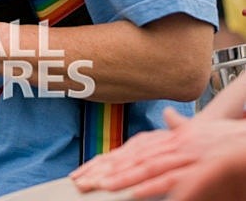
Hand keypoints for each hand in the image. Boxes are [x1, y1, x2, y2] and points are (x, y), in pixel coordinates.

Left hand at [71, 109, 245, 197]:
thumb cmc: (225, 139)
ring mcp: (185, 154)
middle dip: (107, 171)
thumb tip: (170, 115)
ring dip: (124, 178)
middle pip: (134, 158)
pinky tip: (137, 194)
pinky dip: (155, 187)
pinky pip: (173, 179)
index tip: (86, 172)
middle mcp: (173, 144)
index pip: (132, 150)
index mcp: (169, 138)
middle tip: (83, 182)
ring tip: (103, 187)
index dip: (108, 161)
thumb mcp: (199, 131)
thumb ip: (181, 127)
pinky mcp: (199, 168)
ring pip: (148, 167)